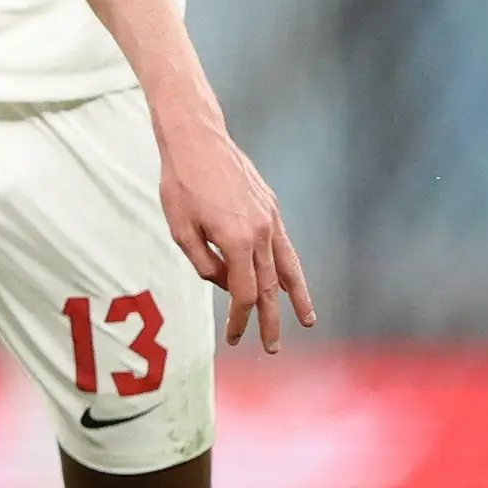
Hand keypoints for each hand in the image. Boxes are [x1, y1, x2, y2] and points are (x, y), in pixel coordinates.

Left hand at [157, 118, 315, 352]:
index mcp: (236, 241)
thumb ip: (204, 265)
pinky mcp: (270, 206)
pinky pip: (284, 245)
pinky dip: (291, 267)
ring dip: (297, 297)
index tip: (234, 336)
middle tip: (272, 348)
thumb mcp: (181, 231)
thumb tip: (225, 284)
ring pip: (287, 266)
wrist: (197, 139)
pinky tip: (292, 280)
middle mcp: (260, 231)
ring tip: (307, 320)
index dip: (240, 318)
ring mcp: (269, 218)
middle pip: (269, 286)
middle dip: (270, 319)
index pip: (243, 292)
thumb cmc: (180, 185)